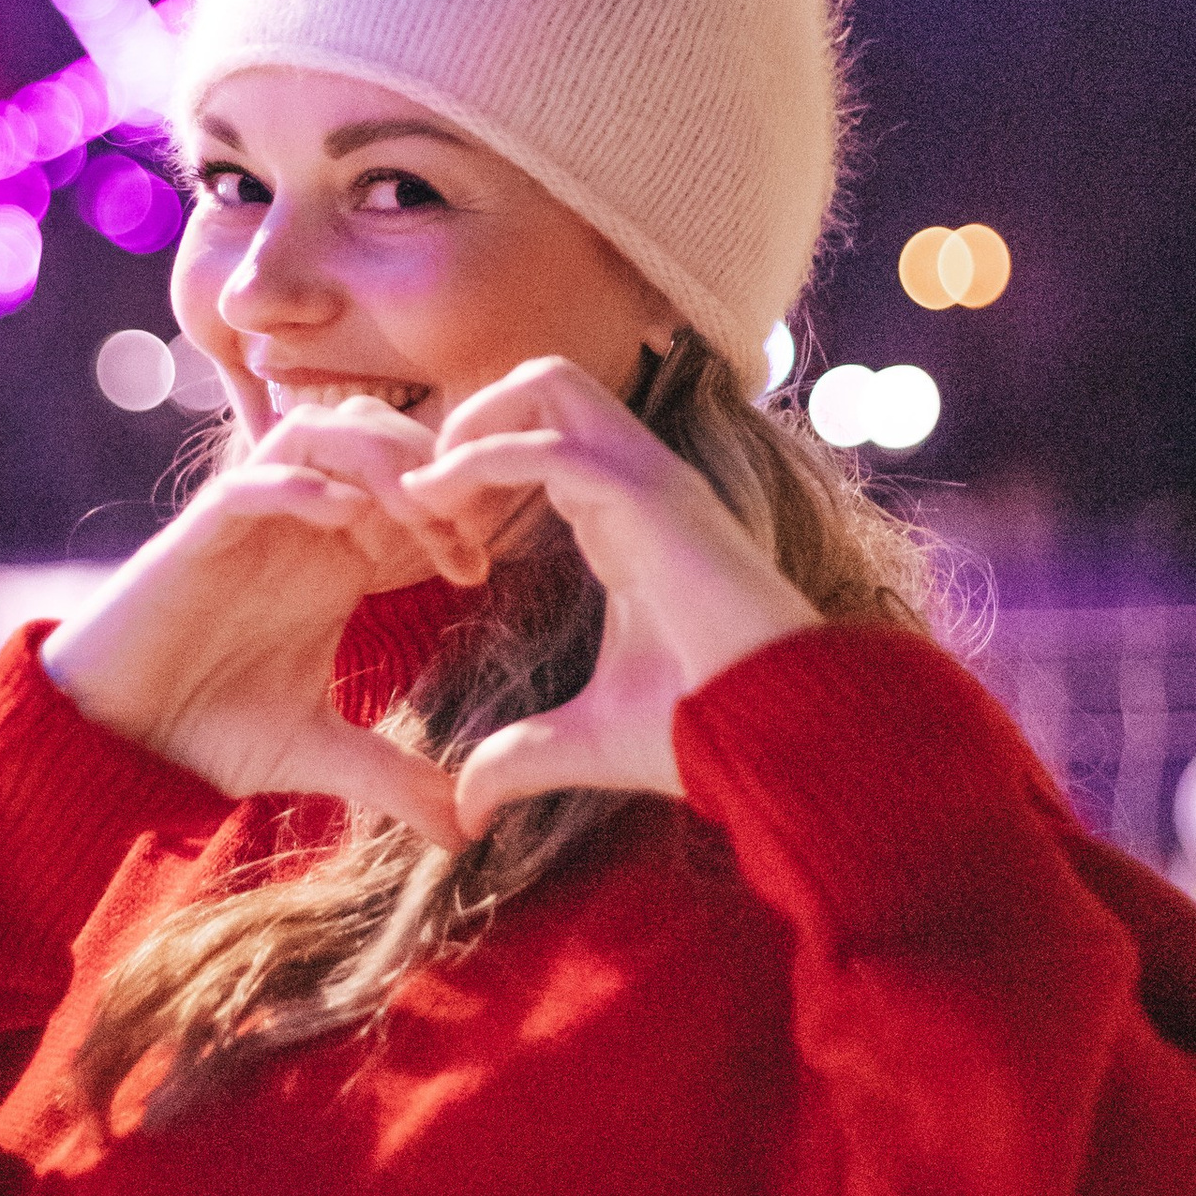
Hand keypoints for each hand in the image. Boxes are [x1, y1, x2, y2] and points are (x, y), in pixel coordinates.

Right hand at [41, 398, 517, 843]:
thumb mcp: (315, 753)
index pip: (409, 484)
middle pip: (375, 433)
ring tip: (409, 519)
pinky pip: (246, 483)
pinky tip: (339, 519)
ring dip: (373, 462)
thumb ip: (391, 776)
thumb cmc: (204, 728)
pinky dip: (295, 487)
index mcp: (335, 555)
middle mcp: (295, 524)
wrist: (112, 737)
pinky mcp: (194, 537)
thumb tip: (466, 832)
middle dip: (428, 469)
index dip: (454, 506)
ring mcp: (246, 522)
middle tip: (457, 539)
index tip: (480, 568)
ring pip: (317, 434)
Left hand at [394, 358, 820, 831]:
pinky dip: (481, 457)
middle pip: (548, 382)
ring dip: (473, 419)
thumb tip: (463, 813)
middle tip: (420, 484)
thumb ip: (516, 758)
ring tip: (424, 483)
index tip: (425, 522)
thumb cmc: (700, 729)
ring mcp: (650, 480)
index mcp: (627, 518)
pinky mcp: (651, 498)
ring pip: (551, 381)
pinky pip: (549, 445)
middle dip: (472, 412)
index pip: (546, 438)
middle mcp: (640, 481)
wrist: (775, 737)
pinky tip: (437, 502)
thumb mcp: (582, 741)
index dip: (478, 462)